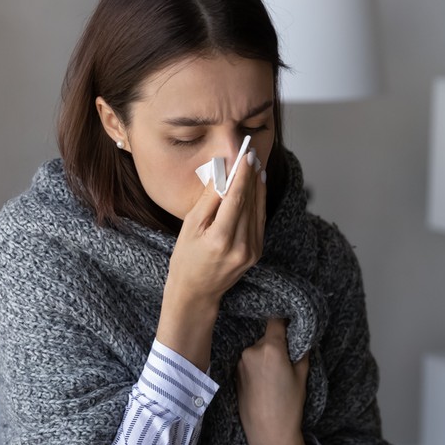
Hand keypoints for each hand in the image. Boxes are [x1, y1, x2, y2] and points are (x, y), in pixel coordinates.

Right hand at [157, 149, 266, 369]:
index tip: (245, 154)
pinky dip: (258, 201)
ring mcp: (252, 251)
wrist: (197, 292)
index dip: (242, 174)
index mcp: (221, 239)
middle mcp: (241, 245)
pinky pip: (259, 220)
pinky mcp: (257, 252)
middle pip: (250, 201)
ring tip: (255, 163)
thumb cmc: (186, 258)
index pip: (236, 198)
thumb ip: (209, 199)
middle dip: (251, 175)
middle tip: (250, 152)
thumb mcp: (191, 226)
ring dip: (258, 185)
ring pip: (258, 209)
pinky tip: (257, 185)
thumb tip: (223, 173)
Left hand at [237, 319, 310, 444]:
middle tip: (286, 358)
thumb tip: (301, 334)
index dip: (283, 317)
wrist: (268, 433)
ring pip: (256, 349)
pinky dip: (256, 365)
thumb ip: (301, 350)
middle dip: (276, 341)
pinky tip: (263, 382)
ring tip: (274, 376)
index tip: (289, 317)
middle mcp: (251, 351)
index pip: (275, 319)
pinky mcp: (234, 373)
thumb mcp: (302, 375)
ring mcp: (240, 362)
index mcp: (271, 348)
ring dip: (265, 355)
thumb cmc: (289, 406)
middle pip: (266, 336)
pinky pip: (248, 361)